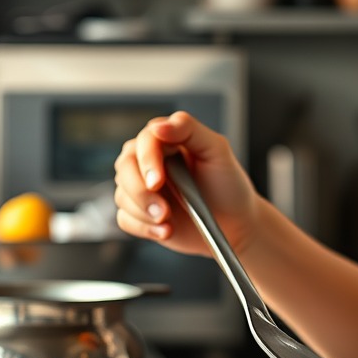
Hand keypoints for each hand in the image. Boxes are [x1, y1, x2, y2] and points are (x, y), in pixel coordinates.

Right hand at [113, 111, 259, 257]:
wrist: (235, 223)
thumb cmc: (228, 185)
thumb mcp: (217, 150)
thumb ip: (189, 129)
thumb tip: (158, 126)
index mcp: (167, 140)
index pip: (145, 141)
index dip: (147, 161)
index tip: (157, 181)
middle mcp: (150, 162)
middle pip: (124, 167)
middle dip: (140, 191)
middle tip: (162, 209)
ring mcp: (143, 188)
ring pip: (121, 195)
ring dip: (143, 212)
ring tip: (168, 220)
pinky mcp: (141, 213)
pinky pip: (125, 219)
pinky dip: (143, 228)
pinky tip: (166, 230)